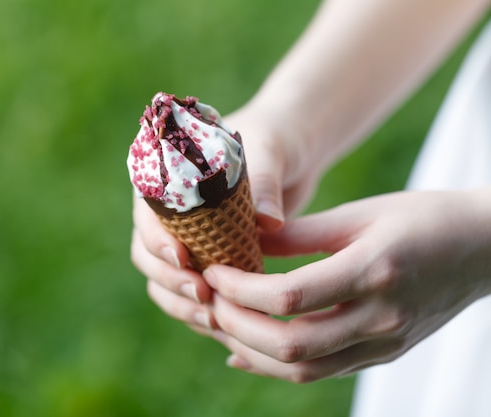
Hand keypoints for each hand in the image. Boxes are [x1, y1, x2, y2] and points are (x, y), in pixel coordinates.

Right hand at [130, 102, 321, 331]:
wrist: (289, 156)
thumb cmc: (272, 142)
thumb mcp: (269, 153)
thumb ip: (265, 183)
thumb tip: (269, 221)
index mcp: (166, 182)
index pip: (146, 216)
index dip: (157, 241)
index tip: (182, 258)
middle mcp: (167, 215)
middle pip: (147, 256)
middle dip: (170, 280)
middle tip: (202, 296)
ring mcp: (185, 241)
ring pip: (164, 282)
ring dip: (182, 304)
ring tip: (213, 318)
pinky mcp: (206, 263)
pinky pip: (190, 295)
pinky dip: (202, 312)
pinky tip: (224, 326)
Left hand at [204, 188, 490, 382]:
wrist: (485, 248)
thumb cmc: (423, 219)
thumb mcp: (361, 214)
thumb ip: (301, 234)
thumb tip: (246, 241)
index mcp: (374, 271)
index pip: (291, 297)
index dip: (242, 289)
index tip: (213, 272)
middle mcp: (381, 317)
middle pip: (291, 345)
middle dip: (236, 325)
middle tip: (208, 300)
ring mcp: (385, 343)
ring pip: (303, 369)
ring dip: (251, 351)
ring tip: (219, 323)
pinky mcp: (384, 352)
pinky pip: (322, 371)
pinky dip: (277, 364)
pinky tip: (245, 350)